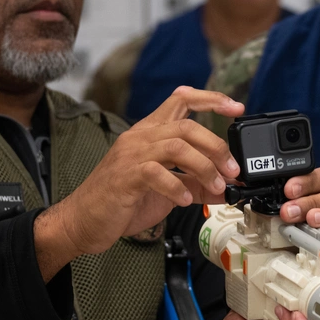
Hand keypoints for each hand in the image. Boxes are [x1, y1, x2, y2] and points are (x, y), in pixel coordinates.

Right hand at [34, 87, 243, 279]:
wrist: (84, 221)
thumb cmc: (122, 201)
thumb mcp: (168, 190)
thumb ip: (196, 184)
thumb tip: (228, 187)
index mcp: (151, 133)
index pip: (181, 99)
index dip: (211, 99)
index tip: (236, 107)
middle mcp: (141, 137)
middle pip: (186, 125)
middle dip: (216, 146)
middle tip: (232, 169)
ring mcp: (131, 155)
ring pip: (177, 145)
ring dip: (204, 166)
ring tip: (216, 186)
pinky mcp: (125, 176)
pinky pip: (156, 172)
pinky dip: (176, 186)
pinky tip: (185, 200)